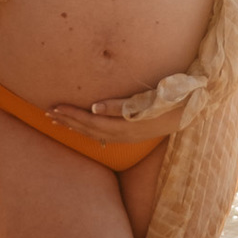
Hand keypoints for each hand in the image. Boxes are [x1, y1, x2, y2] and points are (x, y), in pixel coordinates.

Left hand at [45, 95, 183, 143]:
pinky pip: (103, 135)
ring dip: (75, 126)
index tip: (54, 107)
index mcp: (124, 127)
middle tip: (47, 114)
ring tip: (58, 120)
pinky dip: (88, 131)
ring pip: (94, 134)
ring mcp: (127, 137)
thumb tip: (93, 108)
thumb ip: (118, 105)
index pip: (90, 122)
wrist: (191, 110)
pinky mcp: (131, 135)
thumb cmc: (168, 100)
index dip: (71, 115)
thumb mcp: (144, 100)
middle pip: (88, 130)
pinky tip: (82, 128)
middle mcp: (123, 136)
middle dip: (67, 121)